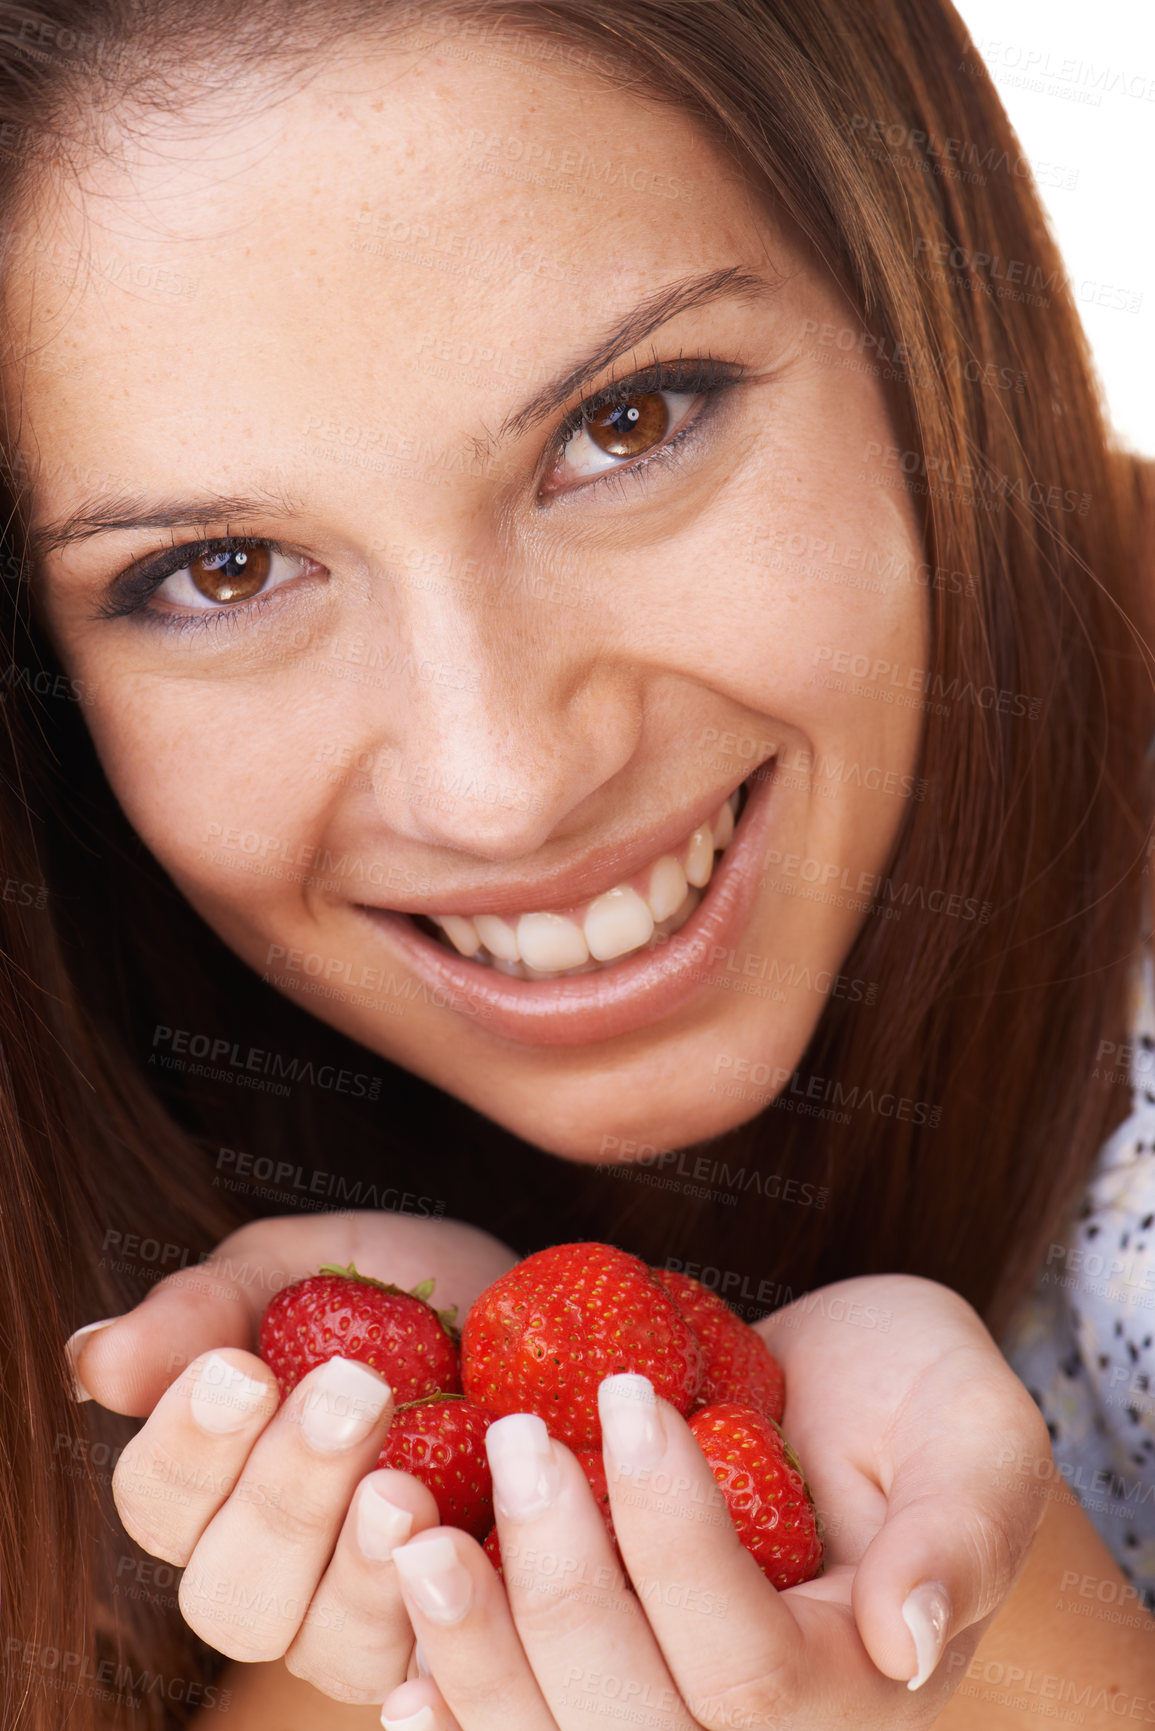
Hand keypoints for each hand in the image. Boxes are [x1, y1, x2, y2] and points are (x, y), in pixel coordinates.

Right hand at [66, 1210, 517, 1703]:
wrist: (550, 1326)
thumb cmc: (409, 1300)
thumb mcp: (310, 1268)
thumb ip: (208, 1307)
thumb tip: (93, 1361)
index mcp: (218, 1481)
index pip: (157, 1500)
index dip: (185, 1447)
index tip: (240, 1370)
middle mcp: (275, 1569)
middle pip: (229, 1593)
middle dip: (283, 1495)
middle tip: (350, 1393)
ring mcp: (361, 1618)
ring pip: (320, 1643)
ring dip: (357, 1565)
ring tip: (404, 1482)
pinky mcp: (452, 1639)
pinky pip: (427, 1665)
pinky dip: (437, 1613)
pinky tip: (458, 1543)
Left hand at [378, 1274, 1051, 1729]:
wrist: (852, 1412)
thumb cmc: (920, 1407)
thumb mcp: (977, 1437)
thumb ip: (961, 1530)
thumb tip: (911, 1639)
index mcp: (852, 1695)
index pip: (746, 1663)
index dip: (673, 1537)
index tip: (627, 1396)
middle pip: (636, 1726)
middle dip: (560, 1590)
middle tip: (517, 1445)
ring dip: (478, 1660)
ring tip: (420, 1543)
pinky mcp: (612, 1702)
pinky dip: (462, 1723)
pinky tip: (405, 1675)